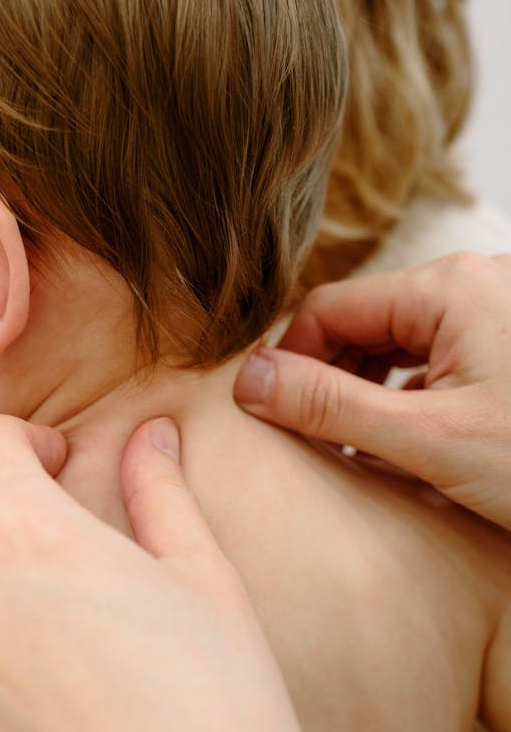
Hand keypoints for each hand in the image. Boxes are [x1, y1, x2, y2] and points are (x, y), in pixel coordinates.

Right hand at [234, 252, 510, 529]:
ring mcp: (498, 311)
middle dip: (330, 379)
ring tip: (358, 449)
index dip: (289, 362)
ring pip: (400, 342)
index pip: (329, 308)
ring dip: (369, 392)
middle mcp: (474, 283)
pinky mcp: (510, 344)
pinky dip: (411, 396)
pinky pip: (439, 357)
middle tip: (314, 442)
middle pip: (364, 322)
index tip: (272, 417)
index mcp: (448, 288)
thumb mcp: (429, 440)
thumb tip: (247, 380)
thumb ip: (331, 406)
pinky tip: (408, 444)